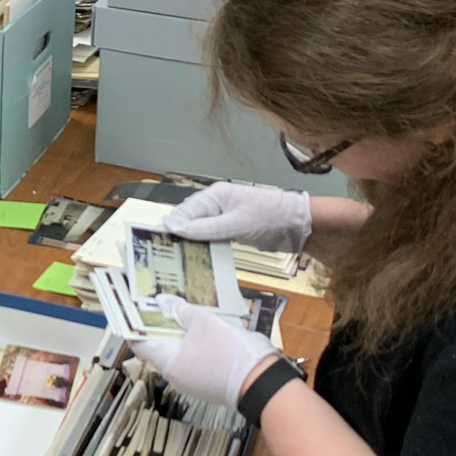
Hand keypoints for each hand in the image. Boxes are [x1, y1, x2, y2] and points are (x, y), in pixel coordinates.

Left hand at [132, 297, 280, 409]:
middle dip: (161, 323)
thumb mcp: (205, 323)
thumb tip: (164, 302)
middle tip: (161, 300)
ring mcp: (194, 382)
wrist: (264, 383)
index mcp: (169, 363)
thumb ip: (182, 311)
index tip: (134, 305)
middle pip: (161, 347)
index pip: (140, 343)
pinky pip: (196, 359)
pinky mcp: (210, 383)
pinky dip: (195, 343)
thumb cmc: (230, 351)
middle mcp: (177, 377)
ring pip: (180, 353)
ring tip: (182, 307)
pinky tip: (202, 326)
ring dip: (180, 332)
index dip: (135, 323)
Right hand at [163, 180, 311, 254]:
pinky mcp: (231, 230)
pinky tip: (197, 259)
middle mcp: (216, 204)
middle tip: (164, 254)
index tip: (157, 242)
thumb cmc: (270, 217)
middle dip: (178, 235)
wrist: (298, 225)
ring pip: (199, 231)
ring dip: (191, 243)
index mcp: (215, 195)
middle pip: (189, 220)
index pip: (185, 211)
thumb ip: (205, 228)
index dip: (172, 226)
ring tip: (177, 259)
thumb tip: (175, 229)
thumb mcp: (235, 224)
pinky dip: (204, 247)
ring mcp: (224, 217)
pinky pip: (211, 238)